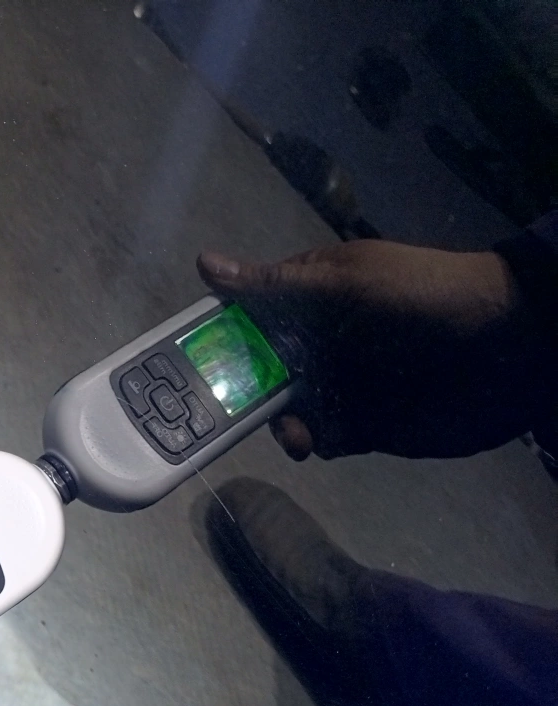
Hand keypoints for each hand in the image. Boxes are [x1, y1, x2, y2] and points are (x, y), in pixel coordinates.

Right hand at [197, 240, 550, 459]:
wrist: (511, 346)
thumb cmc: (425, 297)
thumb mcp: (347, 282)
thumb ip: (277, 285)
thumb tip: (204, 264)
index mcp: (311, 300)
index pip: (249, 317)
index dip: (220, 338)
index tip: (194, 359)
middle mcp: (319, 342)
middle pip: (258, 371)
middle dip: (241, 391)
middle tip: (231, 409)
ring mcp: (340, 385)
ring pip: (284, 410)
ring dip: (277, 421)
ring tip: (294, 430)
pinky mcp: (364, 424)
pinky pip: (322, 437)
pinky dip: (312, 441)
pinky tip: (317, 440)